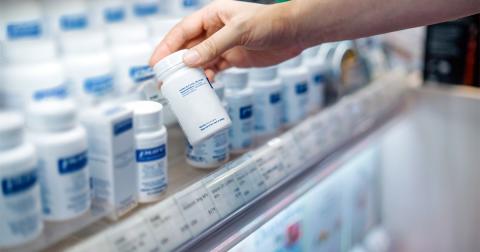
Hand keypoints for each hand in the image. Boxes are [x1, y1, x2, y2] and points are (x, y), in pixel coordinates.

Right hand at [149, 0, 303, 78]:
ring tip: (180, 87)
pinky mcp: (233, 58)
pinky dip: (207, 76)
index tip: (155, 62)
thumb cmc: (268, 23)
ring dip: (190, 72)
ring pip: (199, 59)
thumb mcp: (239, 32)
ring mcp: (223, 45)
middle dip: (175, 63)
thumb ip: (213, 46)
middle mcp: (214, 30)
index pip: (182, 31)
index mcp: (211, 16)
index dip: (167, 46)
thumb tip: (188, 60)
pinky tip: (204, 84)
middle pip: (188, 47)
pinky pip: (214, 68)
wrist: (293, 33)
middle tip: (163, 80)